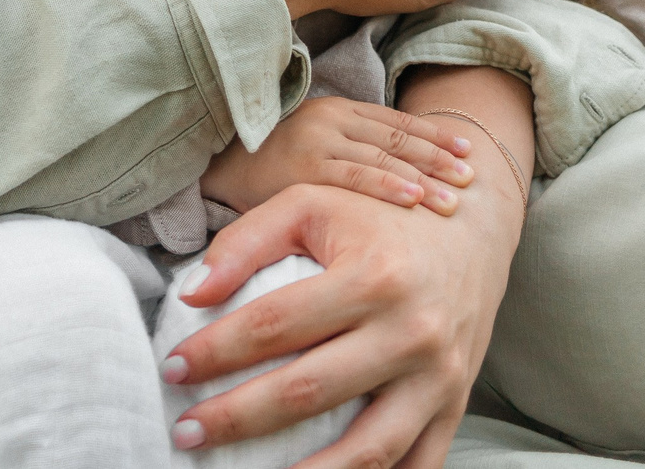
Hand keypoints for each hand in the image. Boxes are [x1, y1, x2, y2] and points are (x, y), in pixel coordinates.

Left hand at [160, 182, 515, 468]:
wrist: (472, 226)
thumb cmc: (379, 214)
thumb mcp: (311, 203)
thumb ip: (245, 241)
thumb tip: (191, 293)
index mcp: (373, 277)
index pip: (274, 324)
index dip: (215, 351)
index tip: (172, 369)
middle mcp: (410, 332)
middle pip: (309, 392)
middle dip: (236, 418)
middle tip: (185, 432)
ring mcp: (438, 377)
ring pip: (366, 452)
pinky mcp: (454, 405)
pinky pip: (414, 467)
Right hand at [202, 97, 475, 217]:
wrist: (212, 162)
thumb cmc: (268, 159)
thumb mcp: (313, 143)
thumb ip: (352, 149)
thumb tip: (405, 172)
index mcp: (338, 109)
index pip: (397, 122)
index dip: (435, 135)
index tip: (468, 151)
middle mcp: (331, 120)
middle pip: (397, 140)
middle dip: (439, 160)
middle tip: (472, 179)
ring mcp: (317, 142)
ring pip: (382, 159)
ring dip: (424, 179)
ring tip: (455, 201)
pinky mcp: (301, 170)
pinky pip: (352, 178)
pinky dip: (387, 186)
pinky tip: (414, 199)